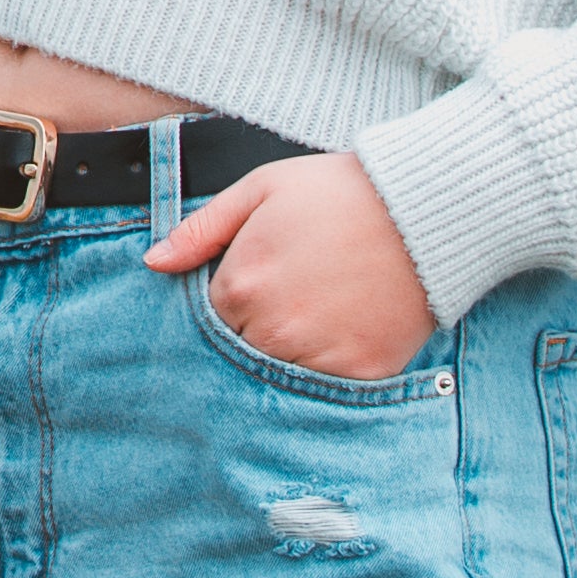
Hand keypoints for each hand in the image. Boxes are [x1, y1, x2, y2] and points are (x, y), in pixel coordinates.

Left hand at [143, 150, 434, 378]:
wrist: (422, 209)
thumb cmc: (337, 193)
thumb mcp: (261, 190)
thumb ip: (201, 229)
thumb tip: (154, 263)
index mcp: (240, 288)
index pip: (212, 317)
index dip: (236, 297)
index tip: (264, 277)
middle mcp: (272, 331)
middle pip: (244, 349)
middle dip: (260, 326)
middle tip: (296, 293)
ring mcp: (317, 357)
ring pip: (282, 373)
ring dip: (293, 350)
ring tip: (325, 306)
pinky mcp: (360, 374)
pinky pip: (328, 387)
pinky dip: (333, 364)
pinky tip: (349, 326)